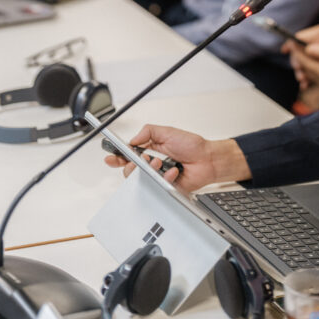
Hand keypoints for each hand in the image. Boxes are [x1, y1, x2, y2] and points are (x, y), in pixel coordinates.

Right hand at [103, 124, 250, 192]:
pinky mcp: (165, 186)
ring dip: (149, 169)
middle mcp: (152, 163)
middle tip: (142, 159)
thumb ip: (148, 132)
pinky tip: (174, 171)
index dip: (118, 156)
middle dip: (132, 165)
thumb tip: (133, 139)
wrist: (208, 159)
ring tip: (159, 162)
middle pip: (130, 169)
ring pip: (141, 179)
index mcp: (150, 148)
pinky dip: (165, 176)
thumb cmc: (192, 145)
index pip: (129, 153)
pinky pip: (157, 185)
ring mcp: (158, 175)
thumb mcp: (168, 132)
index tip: (111, 157)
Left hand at [285, 23, 318, 86]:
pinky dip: (312, 66)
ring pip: (311, 69)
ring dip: (304, 61)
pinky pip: (317, 72)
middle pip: (305, 66)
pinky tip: (312, 60)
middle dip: (298, 56)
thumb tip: (309, 48)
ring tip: (299, 52)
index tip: (291, 41)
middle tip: (292, 45)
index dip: (296, 49)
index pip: (304, 60)